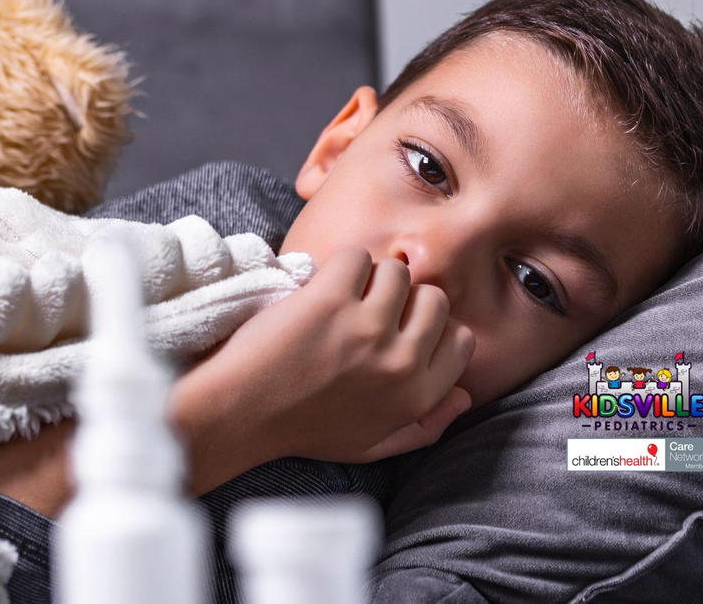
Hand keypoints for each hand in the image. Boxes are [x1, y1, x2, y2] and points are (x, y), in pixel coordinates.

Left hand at [170, 246, 473, 484]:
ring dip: (368, 279)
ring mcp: (368, 327)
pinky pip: (356, 257)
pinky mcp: (331, 299)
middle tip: (364, 310)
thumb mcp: (370, 445)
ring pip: (396, 272)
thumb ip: (423, 425)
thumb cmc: (301, 429)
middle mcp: (401, 363)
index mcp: (416, 396)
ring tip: (338, 300)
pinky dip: (337, 267)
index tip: (398, 328)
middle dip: (402, 300)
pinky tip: (318, 289)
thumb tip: (464, 398)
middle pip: (434, 299)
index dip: (429, 328)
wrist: (239, 413)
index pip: (459, 340)